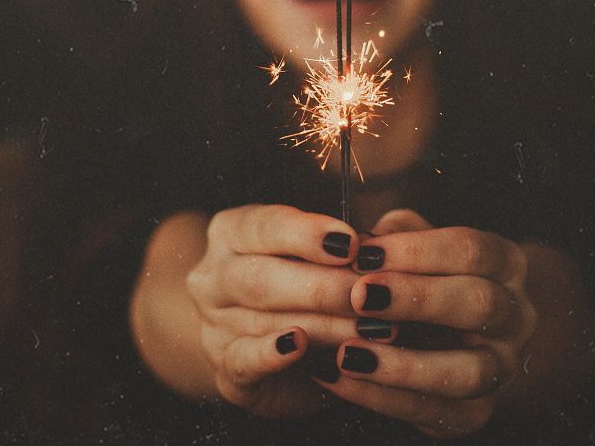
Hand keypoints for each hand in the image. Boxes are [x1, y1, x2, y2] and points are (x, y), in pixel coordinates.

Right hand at [184, 204, 363, 417]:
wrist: (270, 353)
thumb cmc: (303, 289)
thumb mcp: (318, 256)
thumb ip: (343, 247)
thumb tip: (382, 243)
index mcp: (232, 233)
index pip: (264, 226)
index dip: (308, 234)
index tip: (351, 243)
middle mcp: (213, 275)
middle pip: (262, 277)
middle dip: (323, 286)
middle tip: (369, 294)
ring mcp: (212, 325)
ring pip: (263, 320)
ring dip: (322, 324)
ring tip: (366, 328)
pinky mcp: (224, 370)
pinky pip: (243, 360)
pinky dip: (271, 353)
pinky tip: (299, 346)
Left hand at [309, 209, 538, 437]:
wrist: (468, 337)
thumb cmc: (431, 277)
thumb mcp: (420, 245)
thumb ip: (395, 236)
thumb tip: (358, 242)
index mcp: (505, 264)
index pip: (470, 251)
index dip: (417, 251)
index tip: (363, 253)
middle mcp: (515, 316)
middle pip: (477, 304)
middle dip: (416, 299)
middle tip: (359, 296)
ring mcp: (502, 368)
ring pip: (467, 371)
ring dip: (403, 364)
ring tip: (348, 353)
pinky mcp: (476, 413)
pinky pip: (435, 412)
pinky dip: (383, 397)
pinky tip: (339, 378)